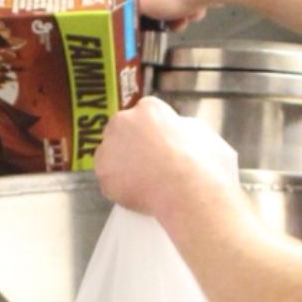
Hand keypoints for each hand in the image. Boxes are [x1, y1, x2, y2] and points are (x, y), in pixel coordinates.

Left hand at [95, 97, 197, 215]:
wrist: (185, 189)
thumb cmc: (198, 162)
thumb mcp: (198, 133)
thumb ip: (179, 128)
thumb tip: (175, 134)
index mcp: (148, 108)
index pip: (144, 114)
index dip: (151, 131)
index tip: (158, 145)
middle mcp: (123, 121)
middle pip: (121, 130)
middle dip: (131, 144)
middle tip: (148, 164)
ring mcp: (109, 147)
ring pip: (110, 154)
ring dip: (121, 165)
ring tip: (143, 182)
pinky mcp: (103, 173)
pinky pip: (108, 179)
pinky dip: (118, 187)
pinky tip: (137, 193)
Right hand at [111, 0, 210, 29]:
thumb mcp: (133, 1)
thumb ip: (118, 7)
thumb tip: (112, 12)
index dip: (118, 11)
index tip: (124, 26)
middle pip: (140, 3)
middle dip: (150, 19)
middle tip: (156, 26)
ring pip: (161, 6)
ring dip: (170, 19)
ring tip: (179, 20)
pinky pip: (179, 4)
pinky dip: (184, 12)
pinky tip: (191, 13)